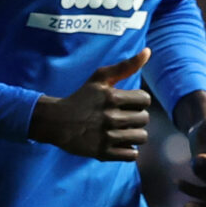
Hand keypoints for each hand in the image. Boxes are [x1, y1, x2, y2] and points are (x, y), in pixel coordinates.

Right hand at [29, 48, 152, 161]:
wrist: (57, 121)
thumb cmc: (82, 97)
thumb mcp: (100, 78)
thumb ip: (126, 65)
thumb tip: (148, 51)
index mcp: (111, 97)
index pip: (145, 100)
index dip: (138, 101)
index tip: (126, 103)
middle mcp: (110, 117)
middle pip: (144, 119)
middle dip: (136, 117)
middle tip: (122, 117)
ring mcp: (106, 136)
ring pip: (141, 137)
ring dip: (134, 134)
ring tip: (122, 130)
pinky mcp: (103, 153)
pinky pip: (132, 154)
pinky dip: (128, 150)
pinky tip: (118, 142)